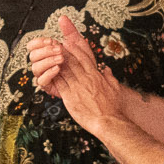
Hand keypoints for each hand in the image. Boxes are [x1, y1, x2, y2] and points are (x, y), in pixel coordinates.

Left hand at [29, 17, 124, 133]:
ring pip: (64, 71)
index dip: (75, 49)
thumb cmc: (112, 107)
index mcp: (95, 76)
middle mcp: (85, 79)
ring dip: (56, 62)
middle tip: (55, 44)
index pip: (84, 58)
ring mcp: (77, 88)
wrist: (108, 121)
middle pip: (72, 62)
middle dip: (63, 52)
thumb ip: (109, 77)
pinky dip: (54, 77)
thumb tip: (106, 69)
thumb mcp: (114, 88)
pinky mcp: (70, 97)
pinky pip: (60, 84)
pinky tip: (49, 72)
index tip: (69, 42)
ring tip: (50, 55)